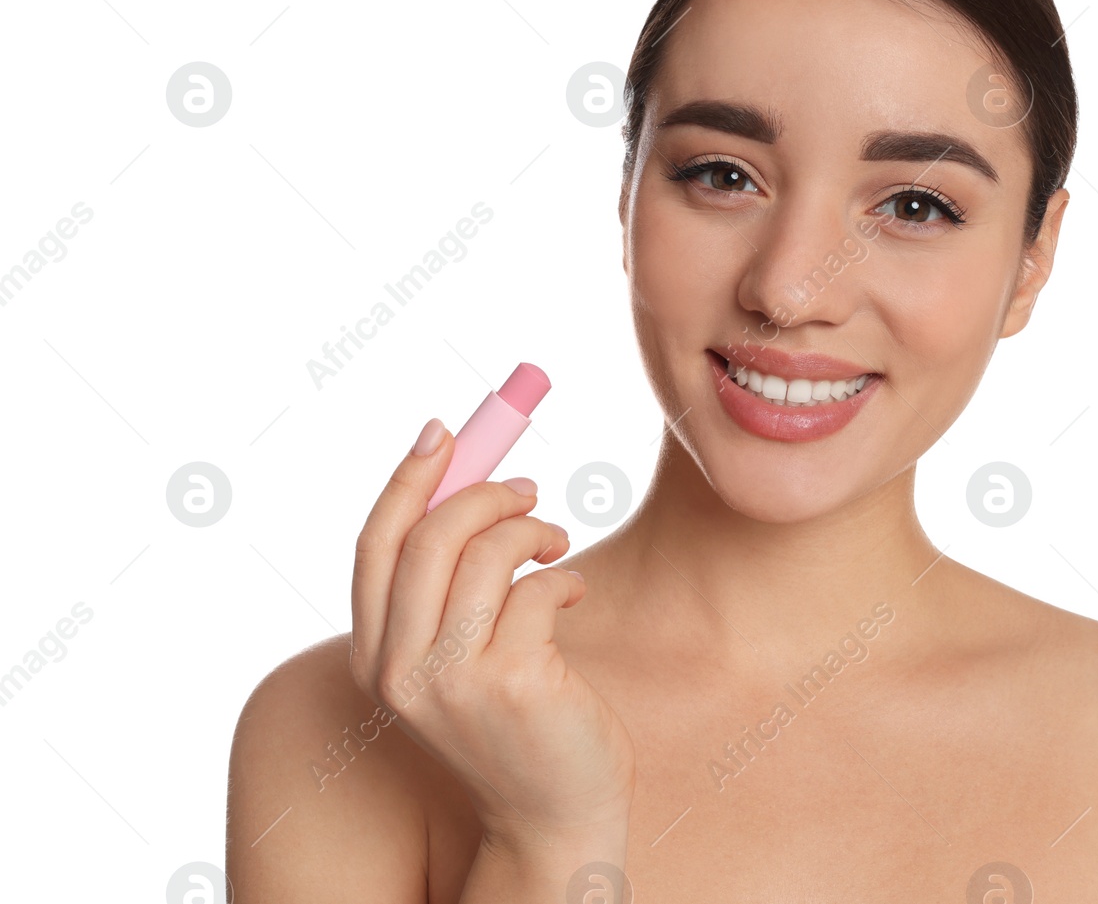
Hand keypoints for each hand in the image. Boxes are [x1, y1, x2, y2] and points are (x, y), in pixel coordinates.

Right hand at [349, 418, 636, 844]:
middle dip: (485, 493)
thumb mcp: (461, 653)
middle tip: (529, 488)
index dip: (407, 479)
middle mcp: (399, 672)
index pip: (374, 546)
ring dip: (531, 529)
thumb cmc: (516, 721)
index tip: (444, 431)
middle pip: (429, 537)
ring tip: (555, 542)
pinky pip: (539, 588)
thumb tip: (467, 476)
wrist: (555, 817)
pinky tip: (572, 598)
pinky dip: (562, 578)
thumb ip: (449, 584)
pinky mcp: (514, 682)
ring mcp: (453, 681)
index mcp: (375, 659)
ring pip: (487, 554)